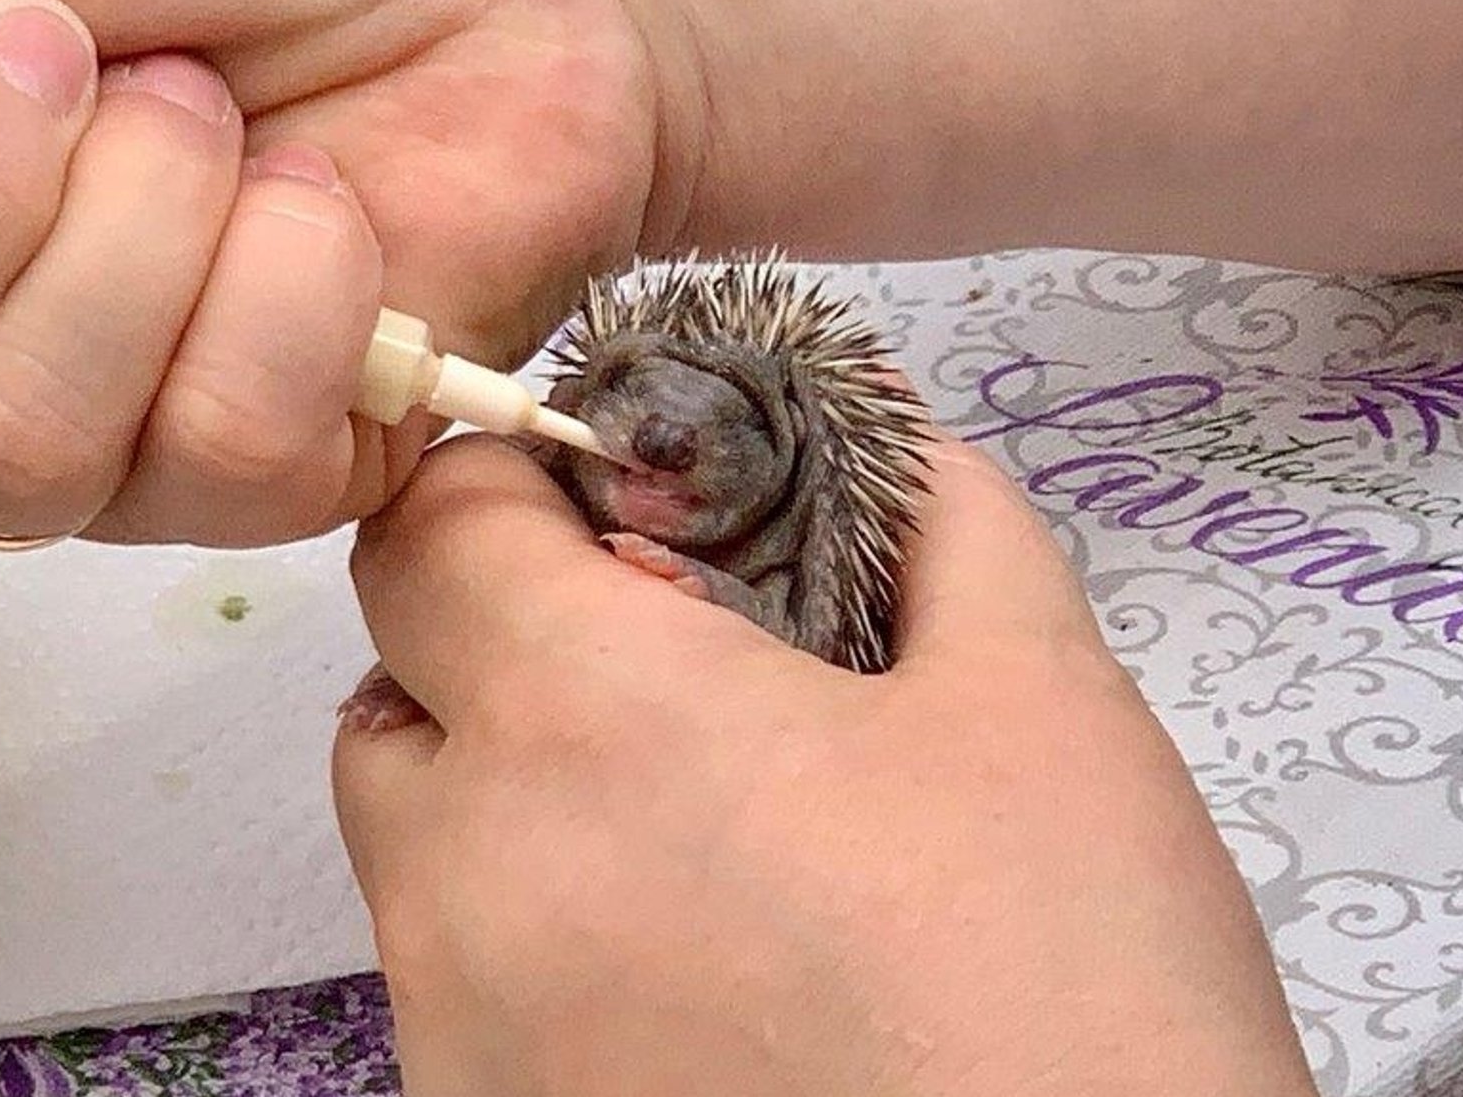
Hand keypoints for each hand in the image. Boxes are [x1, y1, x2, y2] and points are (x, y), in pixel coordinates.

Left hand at [332, 432, 1320, 1096]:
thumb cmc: (1067, 985)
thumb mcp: (1044, 708)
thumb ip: (943, 527)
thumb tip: (888, 436)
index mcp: (586, 719)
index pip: (431, 528)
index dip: (511, 491)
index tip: (613, 514)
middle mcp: (467, 872)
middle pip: (395, 691)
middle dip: (500, 651)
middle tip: (669, 684)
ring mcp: (453, 1027)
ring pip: (414, 849)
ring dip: (511, 804)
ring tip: (698, 848)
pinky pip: (453, 985)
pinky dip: (531, 942)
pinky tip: (693, 984)